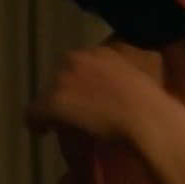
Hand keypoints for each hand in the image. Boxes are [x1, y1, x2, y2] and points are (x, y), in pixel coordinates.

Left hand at [30, 46, 184, 143]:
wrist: (146, 116)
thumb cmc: (151, 102)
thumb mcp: (140, 74)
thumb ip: (124, 70)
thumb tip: (119, 83)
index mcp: (98, 51)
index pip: (78, 63)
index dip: (79, 82)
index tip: (85, 96)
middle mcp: (77, 58)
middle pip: (60, 76)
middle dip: (65, 92)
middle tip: (75, 111)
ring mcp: (63, 80)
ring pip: (47, 94)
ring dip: (54, 107)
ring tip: (61, 123)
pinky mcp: (54, 102)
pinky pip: (33, 113)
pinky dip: (37, 124)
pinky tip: (42, 132)